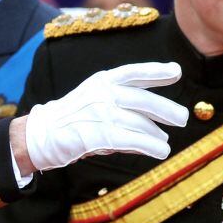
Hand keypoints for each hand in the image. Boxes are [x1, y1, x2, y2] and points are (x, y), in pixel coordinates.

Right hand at [19, 62, 186, 172]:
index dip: (156, 71)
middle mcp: (103, 93)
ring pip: (140, 123)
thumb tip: (153, 121)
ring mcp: (101, 113)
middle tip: (182, 118)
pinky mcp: (98, 134)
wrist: (40, 135)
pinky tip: (161, 152)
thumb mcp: (93, 99)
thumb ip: (120, 103)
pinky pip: (133, 140)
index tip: (176, 72)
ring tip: (165, 143)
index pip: (134, 72)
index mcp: (102, 80)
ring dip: (157, 135)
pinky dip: (151, 146)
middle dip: (167, 109)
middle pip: (144, 100)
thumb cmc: (70, 119)